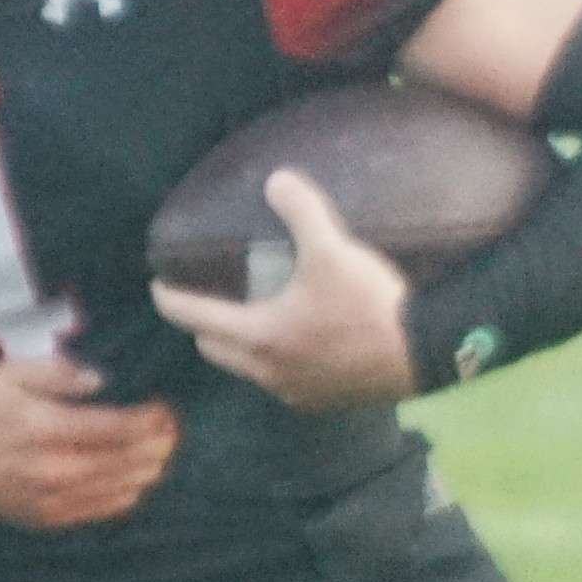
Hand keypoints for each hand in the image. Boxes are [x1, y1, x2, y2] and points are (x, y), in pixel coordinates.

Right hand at [0, 351, 178, 529]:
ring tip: (163, 452)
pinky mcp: (48, 519)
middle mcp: (53, 468)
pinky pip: (100, 510)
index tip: (165, 409)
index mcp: (45, 428)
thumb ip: (58, 373)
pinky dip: (126, 495)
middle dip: (157, 444)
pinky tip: (138, 480)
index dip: (149, 420)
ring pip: (118, 488)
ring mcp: (51, 499)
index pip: (115, 427)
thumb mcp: (10, 374)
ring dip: (148, 470)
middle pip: (125, 460)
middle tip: (173, 430)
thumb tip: (100, 381)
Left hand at [152, 169, 417, 412]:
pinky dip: (276, 362)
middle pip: (214, 349)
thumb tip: (277, 180)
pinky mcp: (323, 402)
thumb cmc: (367, 305)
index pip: (195, 317)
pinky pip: (282, 381)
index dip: (170, 300)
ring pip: (248, 369)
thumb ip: (301, 211)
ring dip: (242, 346)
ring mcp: (294, 392)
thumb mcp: (332, 250)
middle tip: (209, 299)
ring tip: (255, 318)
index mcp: (258, 335)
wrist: (423, 353)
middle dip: (203, 326)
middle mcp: (266, 372)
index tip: (158, 287)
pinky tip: (300, 342)